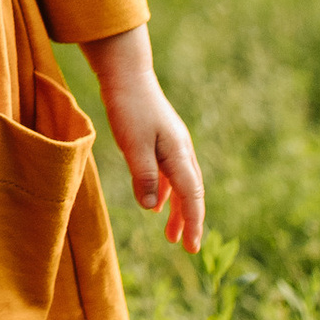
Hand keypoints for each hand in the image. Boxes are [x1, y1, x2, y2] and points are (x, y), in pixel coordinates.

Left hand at [82, 26, 205, 253]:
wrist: (126, 73)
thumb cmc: (129, 107)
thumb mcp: (133, 145)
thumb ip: (145, 176)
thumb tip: (153, 207)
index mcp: (178, 153)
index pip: (192, 196)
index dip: (193, 223)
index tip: (192, 247)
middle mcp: (181, 150)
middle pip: (191, 192)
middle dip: (190, 220)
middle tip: (185, 246)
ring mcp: (172, 144)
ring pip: (181, 184)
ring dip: (177, 209)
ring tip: (170, 234)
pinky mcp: (161, 139)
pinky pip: (170, 173)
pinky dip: (167, 192)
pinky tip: (156, 203)